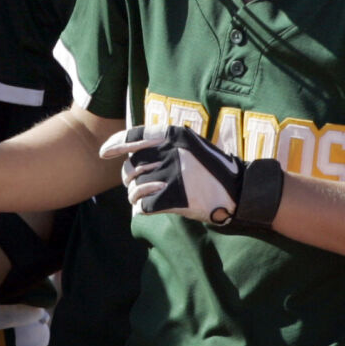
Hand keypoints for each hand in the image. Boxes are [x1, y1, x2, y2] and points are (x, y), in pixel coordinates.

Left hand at [100, 125, 282, 228]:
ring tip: (142, 199)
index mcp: (173, 135)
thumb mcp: (190, 145)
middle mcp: (171, 152)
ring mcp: (174, 175)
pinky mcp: (177, 198)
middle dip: (129, 178)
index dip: (115, 144)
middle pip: (132, 166)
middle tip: (135, 185)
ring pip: (136, 188)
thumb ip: (164, 145)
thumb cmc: (212, 169)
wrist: (240, 190)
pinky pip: (145, 205)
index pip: (134, 137)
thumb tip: (132, 154)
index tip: (104, 153)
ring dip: (135, 196)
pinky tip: (145, 209)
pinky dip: (141, 209)